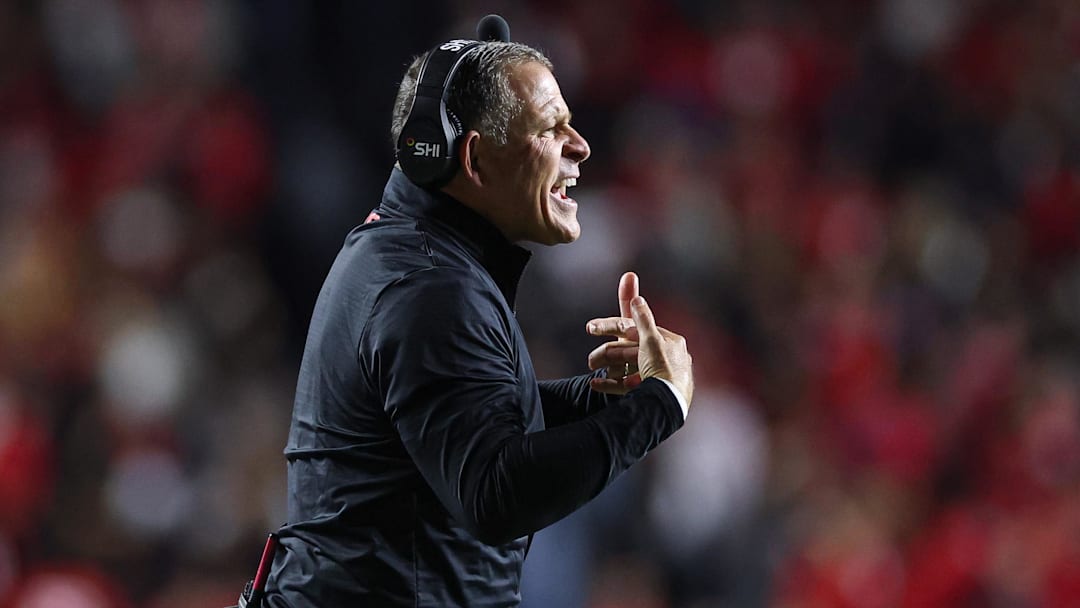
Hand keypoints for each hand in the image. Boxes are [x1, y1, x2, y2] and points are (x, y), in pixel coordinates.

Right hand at [585, 273, 693, 404]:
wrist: (667, 406)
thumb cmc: (663, 369)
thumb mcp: (651, 339)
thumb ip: (643, 318)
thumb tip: (637, 299)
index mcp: (669, 342)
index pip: (637, 329)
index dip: (613, 327)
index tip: (591, 328)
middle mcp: (666, 358)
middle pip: (630, 350)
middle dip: (608, 353)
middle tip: (590, 359)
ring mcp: (658, 376)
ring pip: (628, 367)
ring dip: (608, 367)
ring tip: (592, 371)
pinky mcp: (651, 393)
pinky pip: (629, 385)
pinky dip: (613, 384)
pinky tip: (596, 384)